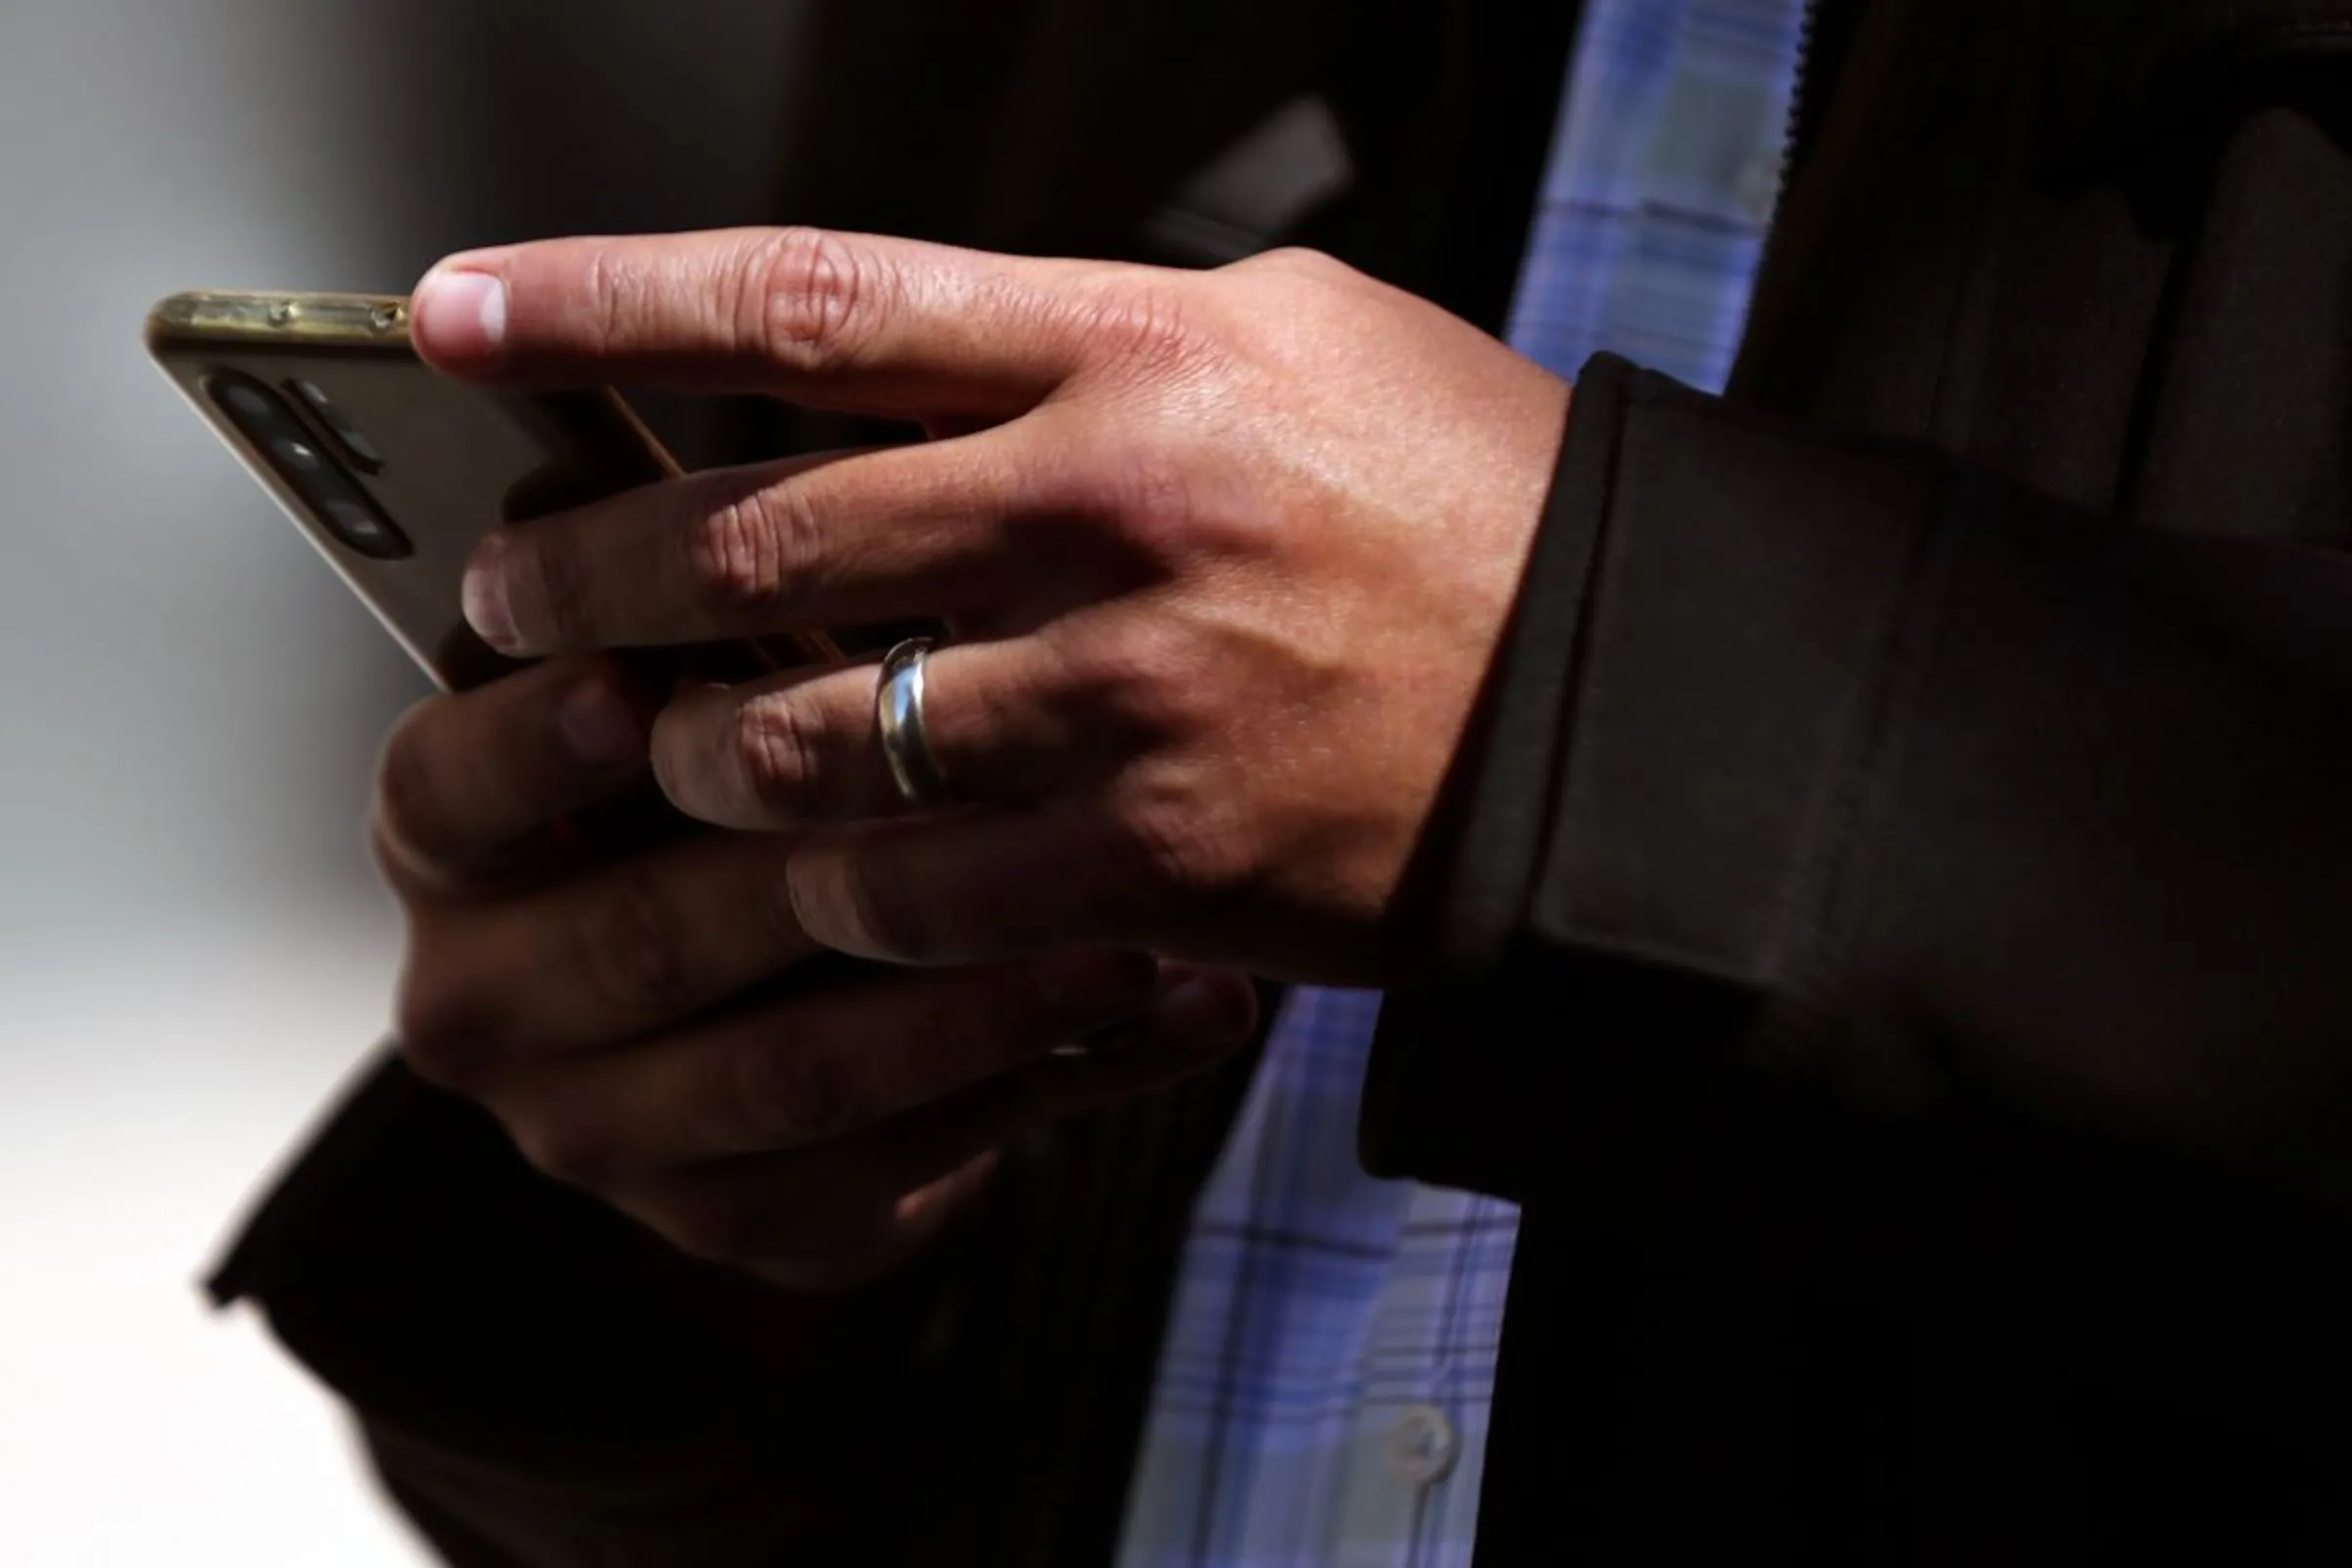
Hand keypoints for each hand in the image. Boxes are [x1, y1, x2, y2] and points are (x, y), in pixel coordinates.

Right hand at [372, 654, 1256, 1290]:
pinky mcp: (738, 1218)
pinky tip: (1188, 1006)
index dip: (537, 745)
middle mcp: (490, 998)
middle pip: (645, 937)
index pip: (449, 788)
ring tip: (1134, 932)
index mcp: (451, 835)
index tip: (636, 684)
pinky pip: (909, 1161)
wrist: (783, 980)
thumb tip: (788, 455)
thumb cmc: (744, 758)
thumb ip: (703, 590)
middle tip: (981, 793)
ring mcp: (609, 1129)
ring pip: (798, 1071)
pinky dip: (1062, 1083)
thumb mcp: (701, 664)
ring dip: (979, 995)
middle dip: (817, 867)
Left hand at [412, 228, 1569, 983]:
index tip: (458, 309)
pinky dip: (838, 894)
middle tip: (524, 599)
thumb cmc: (1451, 498)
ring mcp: (1135, 699)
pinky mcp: (1161, 862)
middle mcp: (1117, 511)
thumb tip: (858, 380)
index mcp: (1138, 352)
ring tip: (679, 756)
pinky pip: (912, 898)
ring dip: (700, 761)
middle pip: (758, 540)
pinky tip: (838, 874)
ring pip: (803, 747)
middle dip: (595, 578)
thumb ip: (1069, 347)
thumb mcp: (1280, 343)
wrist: (1627, 698)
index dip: (605, 298)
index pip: (811, 302)